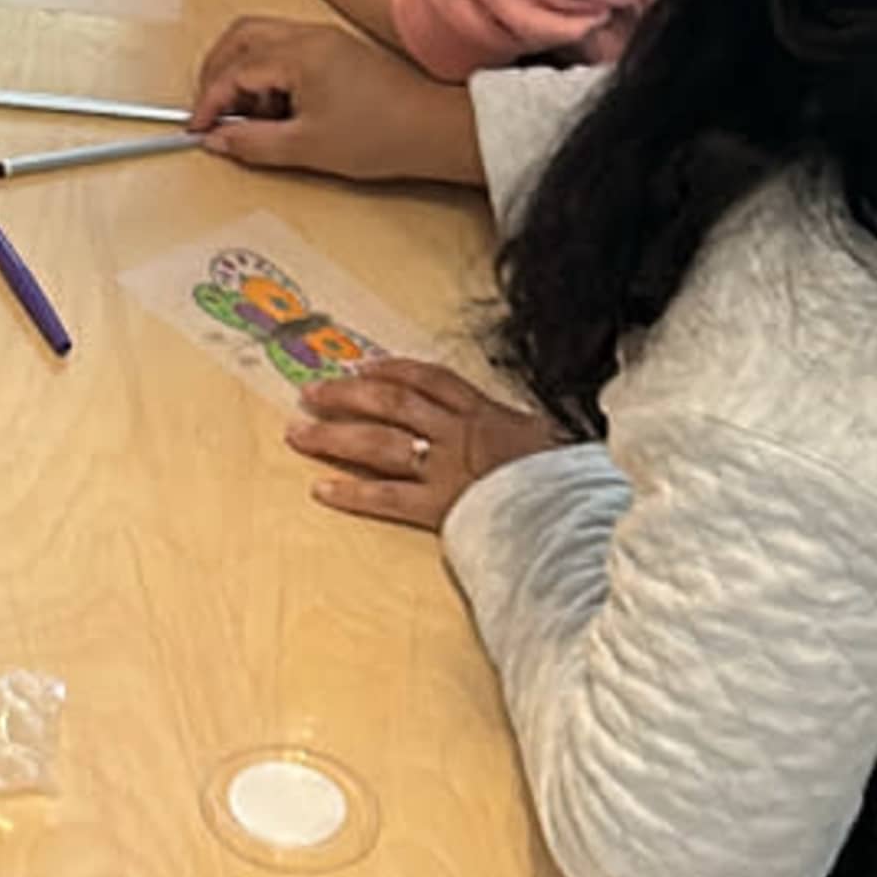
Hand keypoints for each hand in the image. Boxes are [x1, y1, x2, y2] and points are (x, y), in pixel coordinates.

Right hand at [189, 14, 493, 188]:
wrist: (434, 131)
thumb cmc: (381, 136)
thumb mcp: (306, 148)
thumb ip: (253, 144)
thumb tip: (216, 141)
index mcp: (299, 54)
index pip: (234, 70)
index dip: (209, 101)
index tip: (198, 129)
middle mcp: (308, 35)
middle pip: (240, 37)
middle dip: (217, 73)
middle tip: (211, 112)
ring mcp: (322, 37)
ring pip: (261, 39)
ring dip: (242, 72)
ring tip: (251, 116)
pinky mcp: (334, 48)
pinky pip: (284, 48)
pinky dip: (266, 73)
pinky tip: (277, 108)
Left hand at [284, 353, 565, 537]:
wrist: (578, 509)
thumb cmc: (572, 478)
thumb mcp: (558, 440)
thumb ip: (534, 434)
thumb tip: (537, 432)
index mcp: (487, 414)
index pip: (432, 380)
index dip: (394, 370)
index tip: (364, 367)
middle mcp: (458, 434)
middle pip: (391, 403)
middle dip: (347, 396)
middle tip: (311, 394)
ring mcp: (446, 469)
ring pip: (379, 442)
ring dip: (335, 436)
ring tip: (299, 433)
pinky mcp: (441, 507)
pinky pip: (388, 497)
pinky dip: (353, 494)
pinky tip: (322, 490)